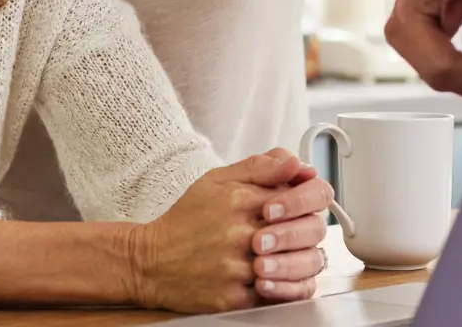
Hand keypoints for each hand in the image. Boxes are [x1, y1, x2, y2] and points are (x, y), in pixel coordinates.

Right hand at [129, 149, 330, 312]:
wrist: (151, 262)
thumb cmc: (187, 220)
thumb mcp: (217, 180)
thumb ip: (260, 167)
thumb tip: (297, 164)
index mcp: (242, 199)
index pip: (304, 194)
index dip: (309, 199)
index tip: (300, 204)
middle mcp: (242, 233)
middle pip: (310, 230)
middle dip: (309, 229)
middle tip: (296, 231)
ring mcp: (240, 268)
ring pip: (302, 265)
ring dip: (302, 259)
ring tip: (286, 254)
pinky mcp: (235, 298)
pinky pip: (283, 295)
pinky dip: (289, 287)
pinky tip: (277, 277)